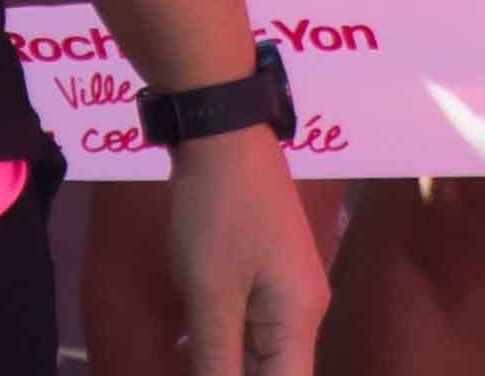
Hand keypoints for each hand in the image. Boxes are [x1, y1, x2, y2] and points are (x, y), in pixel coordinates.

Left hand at [165, 127, 326, 372]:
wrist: (220, 131)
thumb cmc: (217, 214)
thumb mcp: (210, 296)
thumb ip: (215, 361)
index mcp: (299, 322)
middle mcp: (301, 312)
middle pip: (274, 374)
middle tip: (190, 362)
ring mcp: (283, 291)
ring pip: (257, 354)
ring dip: (223, 365)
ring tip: (184, 356)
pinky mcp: (261, 274)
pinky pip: (245, 327)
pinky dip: (219, 342)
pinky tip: (185, 347)